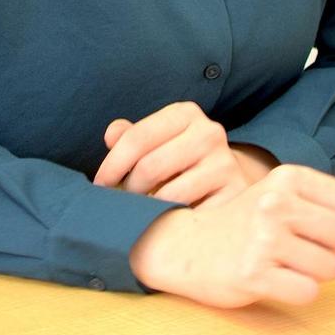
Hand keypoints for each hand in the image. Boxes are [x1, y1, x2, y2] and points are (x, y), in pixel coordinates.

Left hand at [94, 102, 249, 206]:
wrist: (228, 179)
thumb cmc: (179, 159)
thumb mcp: (156, 140)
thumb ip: (129, 136)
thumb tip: (111, 136)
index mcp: (185, 113)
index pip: (137, 137)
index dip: (112, 164)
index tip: (100, 184)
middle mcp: (209, 133)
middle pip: (150, 166)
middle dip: (129, 188)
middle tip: (124, 201)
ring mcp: (225, 163)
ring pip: (168, 193)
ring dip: (147, 208)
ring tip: (143, 210)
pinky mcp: (234, 193)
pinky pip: (190, 214)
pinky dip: (171, 221)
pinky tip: (166, 220)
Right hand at [127, 165, 334, 307]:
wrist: (184, 245)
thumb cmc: (247, 222)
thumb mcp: (291, 197)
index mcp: (287, 178)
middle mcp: (274, 202)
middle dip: (332, 249)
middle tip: (302, 248)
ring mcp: (262, 238)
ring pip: (330, 268)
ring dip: (314, 272)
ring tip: (283, 262)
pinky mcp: (252, 273)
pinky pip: (308, 292)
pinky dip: (297, 291)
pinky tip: (273, 279)